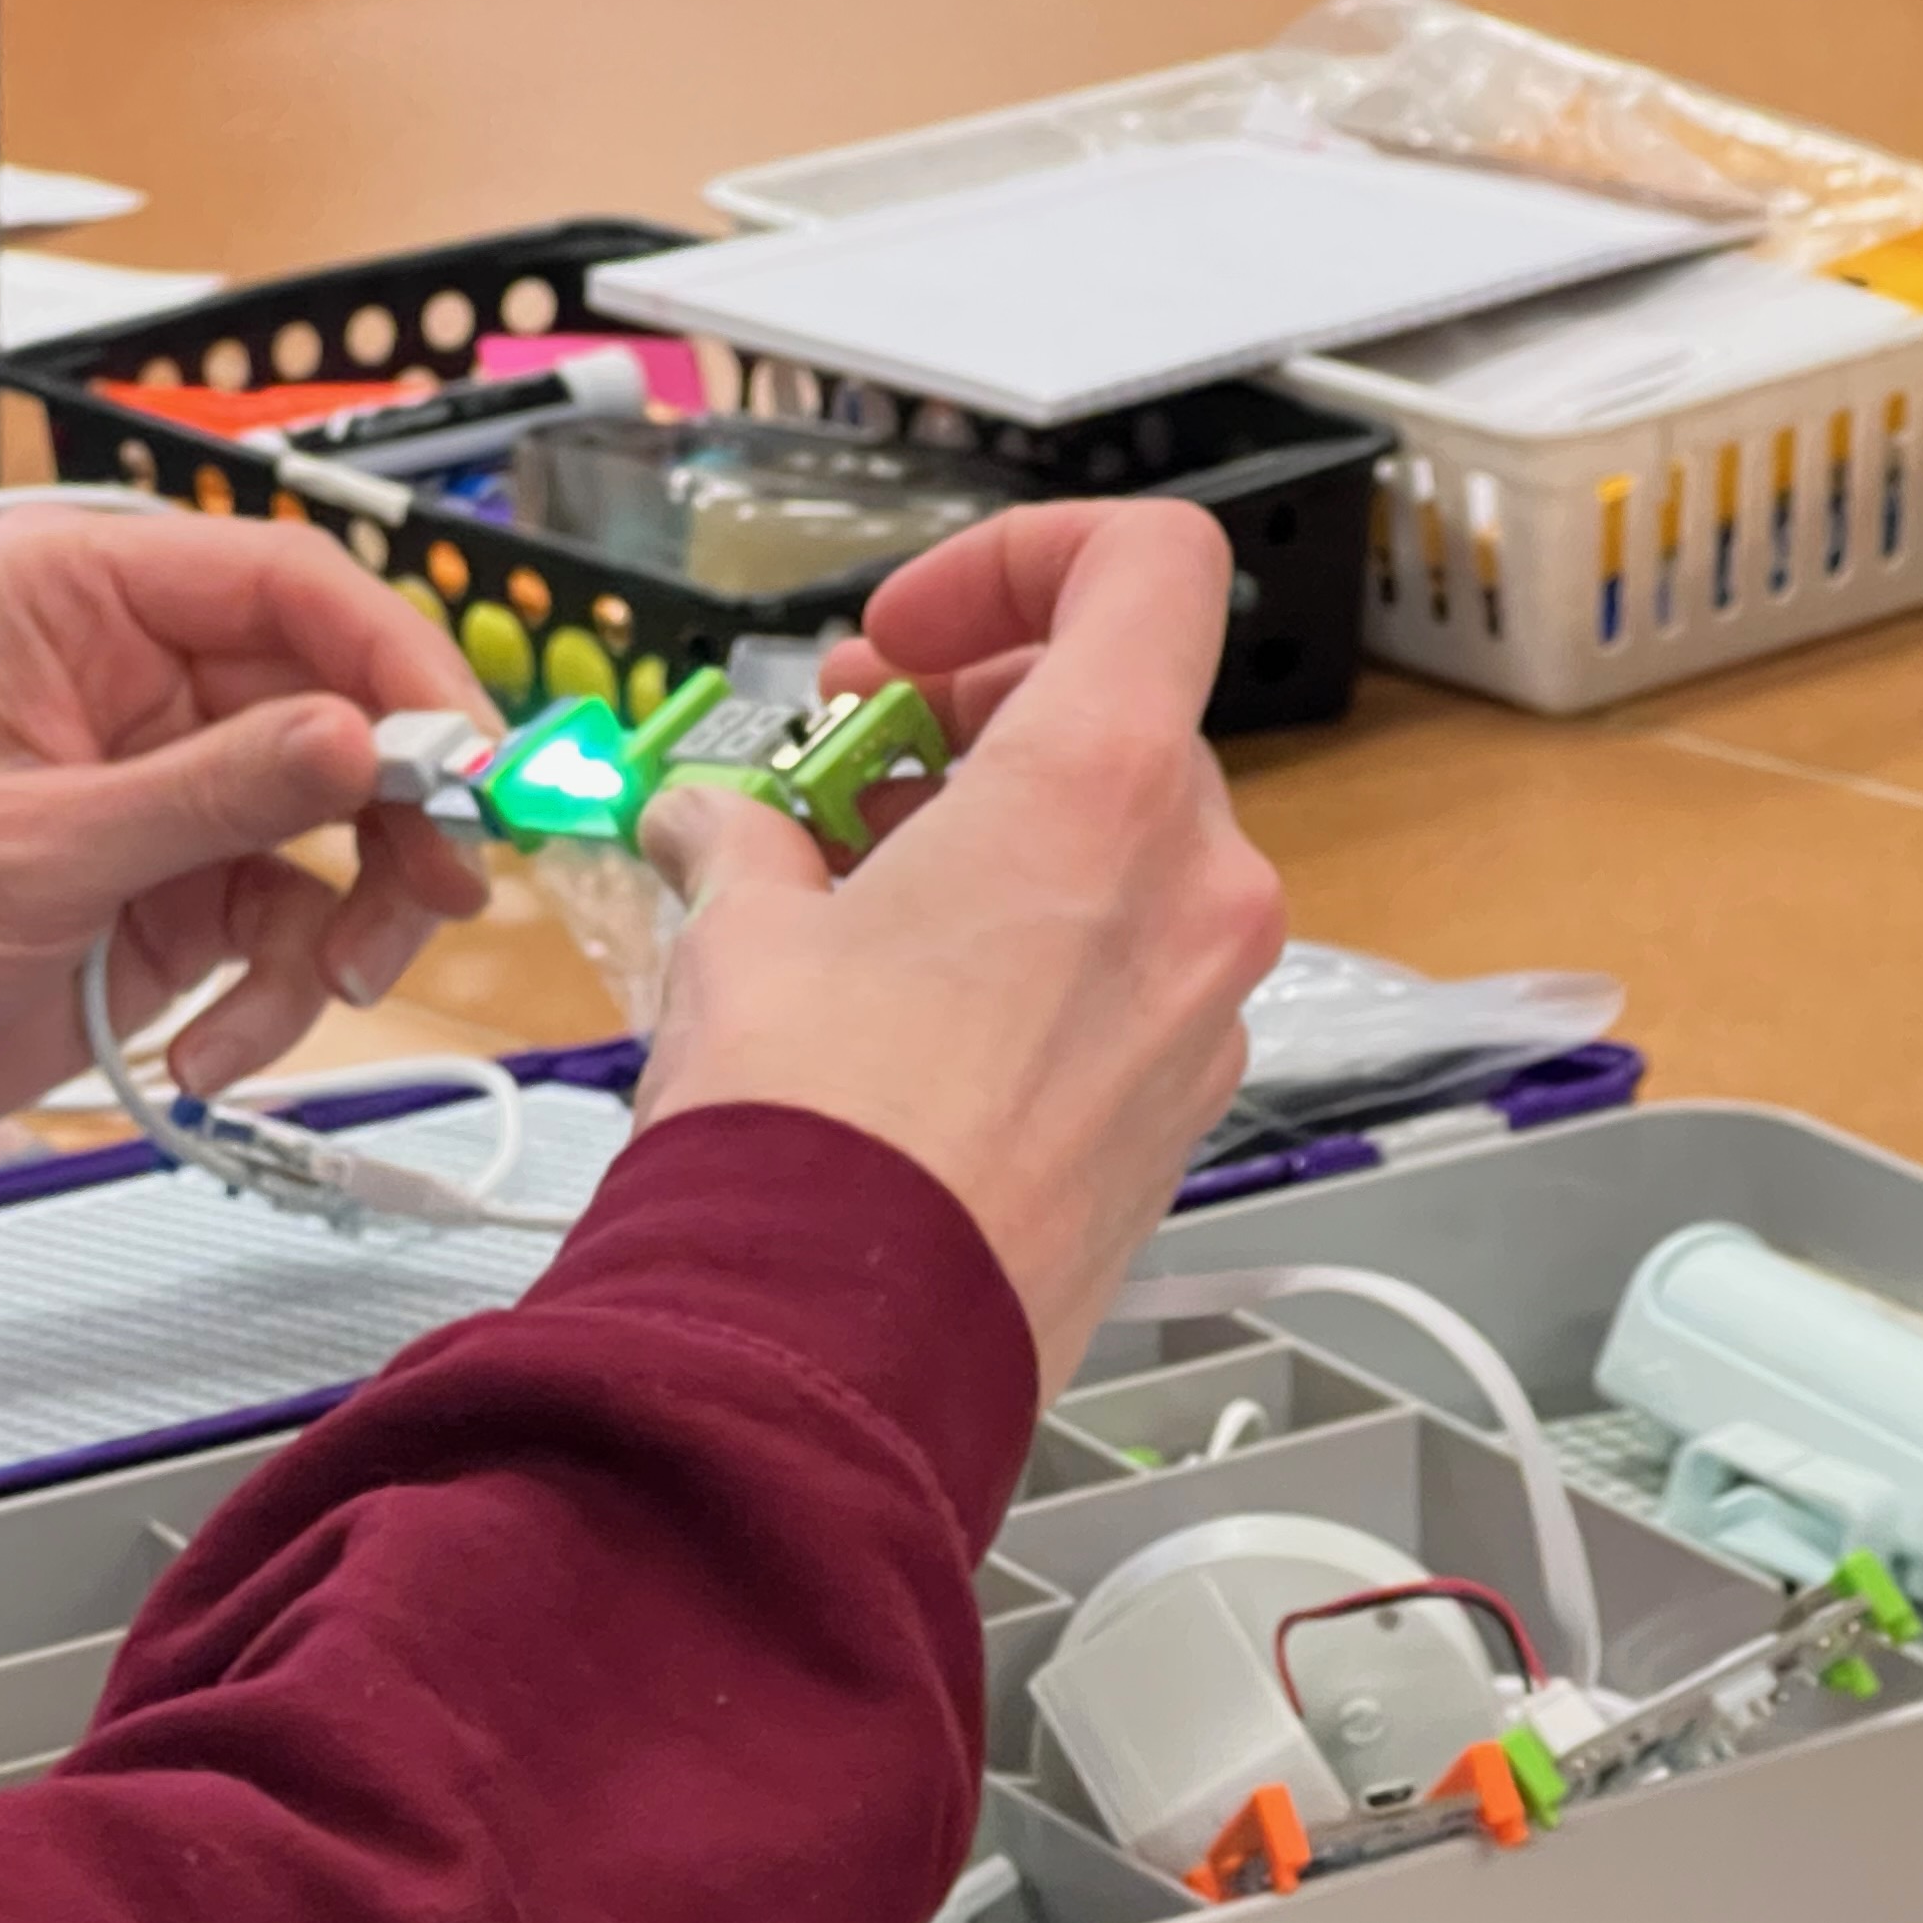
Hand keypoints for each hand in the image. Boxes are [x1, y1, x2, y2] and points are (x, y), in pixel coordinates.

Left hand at [0, 506, 492, 1202]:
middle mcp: (138, 687)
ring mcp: (165, 800)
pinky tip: (212, 1048)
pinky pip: (292, 934)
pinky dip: (280, 1002)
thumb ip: (214, 795)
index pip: (293, 588)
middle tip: (439, 891)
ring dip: (351, 927)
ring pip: (342, 835)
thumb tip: (364, 740)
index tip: (468, 761)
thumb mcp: (26, 853)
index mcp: (80, 603)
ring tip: (316, 994)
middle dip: (399, 817)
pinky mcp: (172, 903)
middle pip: (346, 711)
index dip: (399, 667)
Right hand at [634, 502, 1285, 1399]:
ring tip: (855, 887)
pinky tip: (913, 1001)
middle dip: (979, 718)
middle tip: (846, 757)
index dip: (1020, 561)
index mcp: (1106, 791)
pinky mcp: (1180, 1114)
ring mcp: (1203, 1011)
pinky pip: (1127, 975)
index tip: (903, 642)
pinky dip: (1039, 947)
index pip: (1151, 567)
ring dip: (1004, 834)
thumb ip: (750, 845)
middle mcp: (1196, 889)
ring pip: (1129, 854)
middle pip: (1124, 717)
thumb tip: (719, 831)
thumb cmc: (804, 1131)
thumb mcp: (742, 936)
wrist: (838, 1360)